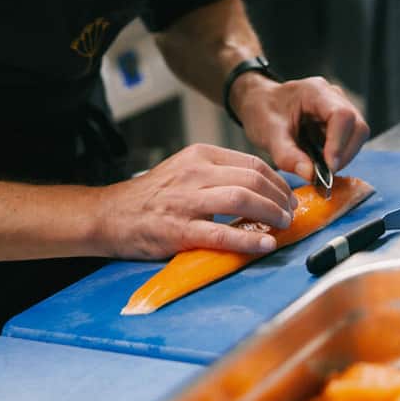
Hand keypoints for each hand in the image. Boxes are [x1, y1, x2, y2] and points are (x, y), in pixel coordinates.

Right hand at [98, 143, 298, 259]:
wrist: (110, 214)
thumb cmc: (152, 196)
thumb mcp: (184, 170)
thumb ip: (217, 174)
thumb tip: (260, 188)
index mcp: (200, 156)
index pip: (252, 162)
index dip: (278, 181)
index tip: (289, 196)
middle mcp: (195, 173)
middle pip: (253, 179)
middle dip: (280, 198)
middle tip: (290, 213)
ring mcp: (186, 201)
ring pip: (242, 199)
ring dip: (271, 214)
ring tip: (282, 225)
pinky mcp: (179, 230)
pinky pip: (222, 234)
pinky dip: (249, 240)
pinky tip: (265, 244)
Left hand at [231, 74, 368, 180]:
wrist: (259, 102)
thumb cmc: (262, 110)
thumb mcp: (267, 134)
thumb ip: (287, 155)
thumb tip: (311, 175)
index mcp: (315, 92)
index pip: (342, 115)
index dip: (339, 144)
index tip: (329, 167)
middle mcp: (333, 96)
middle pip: (357, 126)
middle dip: (345, 154)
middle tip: (325, 174)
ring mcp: (338, 108)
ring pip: (357, 135)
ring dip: (343, 156)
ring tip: (321, 169)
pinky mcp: (339, 122)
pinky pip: (349, 140)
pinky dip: (339, 156)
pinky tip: (322, 163)